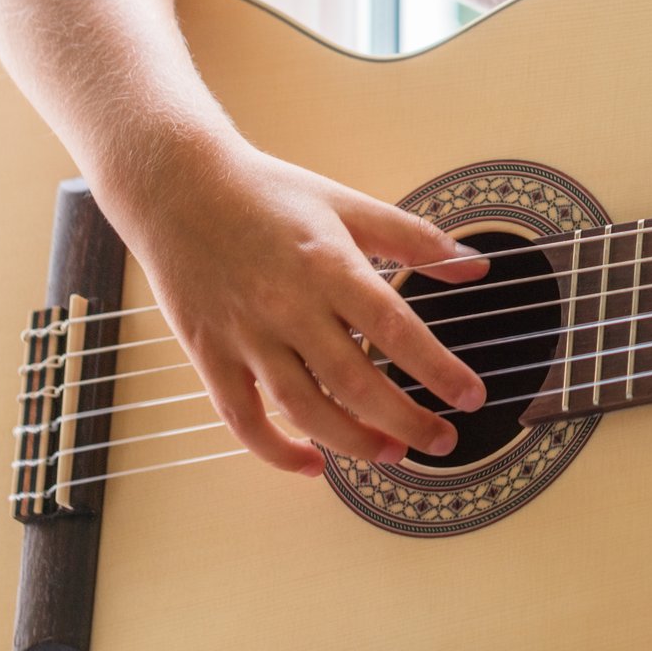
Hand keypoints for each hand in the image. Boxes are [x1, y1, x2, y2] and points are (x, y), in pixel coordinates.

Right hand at [108, 136, 490, 475]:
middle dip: (405, 421)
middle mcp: (288, 307)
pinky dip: (275, 450)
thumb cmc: (268, 193)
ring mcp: (245, 335)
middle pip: (355, 381)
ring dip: (352, 442)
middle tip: (443, 443)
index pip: (395, 329)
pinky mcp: (209, 354)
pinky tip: (311, 464)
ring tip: (391, 455)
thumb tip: (474, 266)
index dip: (437, 369)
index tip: (471, 397)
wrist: (177, 186)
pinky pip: (242, 418)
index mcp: (329, 266)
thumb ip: (414, 238)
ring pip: (303, 408)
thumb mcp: (348, 203)